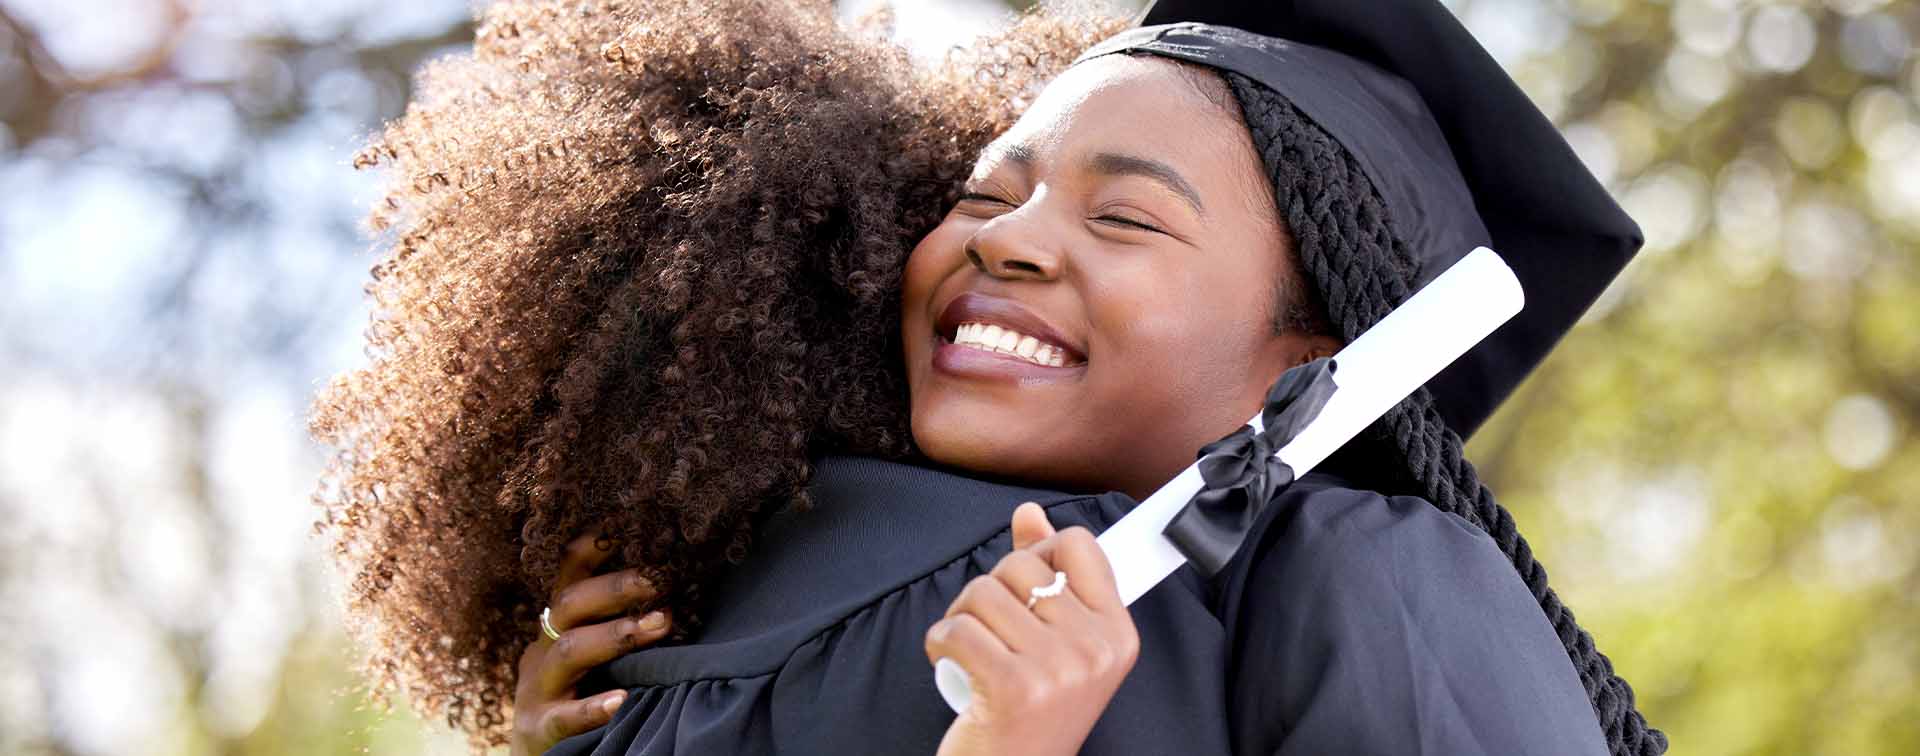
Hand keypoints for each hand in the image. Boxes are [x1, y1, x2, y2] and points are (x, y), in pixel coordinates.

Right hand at [509, 532, 672, 755]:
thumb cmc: (579, 697)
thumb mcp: (593, 657)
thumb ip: (621, 626)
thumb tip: (680, 593)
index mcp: (558, 626)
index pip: (569, 574)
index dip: (593, 547)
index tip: (626, 524)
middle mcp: (543, 649)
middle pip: (571, 604)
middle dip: (617, 587)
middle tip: (661, 580)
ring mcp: (537, 688)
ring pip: (569, 650)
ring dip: (616, 635)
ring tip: (659, 625)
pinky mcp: (538, 727)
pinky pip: (563, 715)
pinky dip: (592, 707)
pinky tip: (622, 700)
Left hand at [924, 503, 1139, 755]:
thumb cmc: (1031, 712)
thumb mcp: (1054, 644)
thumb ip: (1048, 574)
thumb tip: (1028, 513)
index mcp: (1117, 634)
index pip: (1079, 546)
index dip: (1039, 554)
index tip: (1024, 589)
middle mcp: (1095, 650)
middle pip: (1021, 566)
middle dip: (989, 591)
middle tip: (988, 631)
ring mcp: (1058, 670)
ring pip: (983, 593)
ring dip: (960, 617)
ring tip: (969, 648)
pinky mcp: (1015, 687)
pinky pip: (957, 629)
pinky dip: (939, 641)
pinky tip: (949, 659)